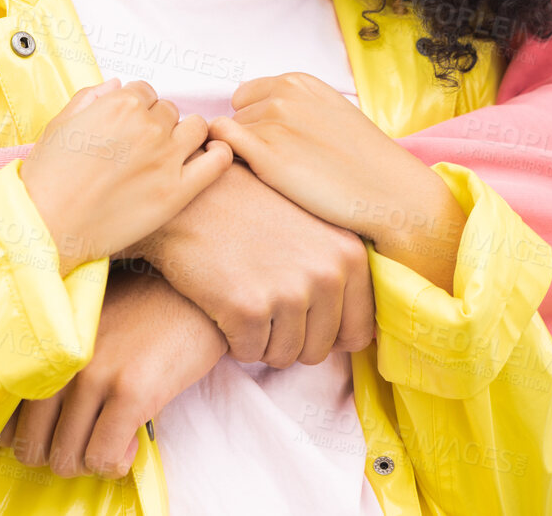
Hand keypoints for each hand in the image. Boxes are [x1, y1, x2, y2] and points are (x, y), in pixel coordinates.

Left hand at [0, 269, 226, 478]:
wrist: (195, 295)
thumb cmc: (140, 311)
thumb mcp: (84, 327)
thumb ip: (55, 363)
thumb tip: (27, 420)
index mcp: (43, 346)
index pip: (6, 418)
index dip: (29, 438)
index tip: (55, 433)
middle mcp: (60, 361)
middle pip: (30, 448)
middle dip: (58, 456)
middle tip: (87, 440)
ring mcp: (95, 376)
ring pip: (65, 460)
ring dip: (89, 461)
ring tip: (112, 438)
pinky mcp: (132, 393)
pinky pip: (103, 458)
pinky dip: (115, 463)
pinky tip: (132, 441)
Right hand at [21, 79, 233, 273]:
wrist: (47, 225)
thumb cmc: (47, 178)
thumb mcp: (60, 124)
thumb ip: (90, 98)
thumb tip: (116, 85)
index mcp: (120, 104)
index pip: (145, 92)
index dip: (136, 109)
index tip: (128, 127)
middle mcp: (148, 126)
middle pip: (169, 110)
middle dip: (157, 124)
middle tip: (140, 148)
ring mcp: (166, 158)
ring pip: (197, 128)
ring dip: (186, 135)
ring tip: (169, 154)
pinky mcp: (177, 192)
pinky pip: (217, 161)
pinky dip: (219, 154)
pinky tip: (207, 160)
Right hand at [131, 162, 374, 366]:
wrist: (190, 196)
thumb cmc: (248, 211)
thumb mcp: (313, 227)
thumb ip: (341, 273)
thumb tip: (361, 337)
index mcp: (350, 256)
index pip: (357, 332)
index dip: (325, 334)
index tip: (299, 315)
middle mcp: (326, 274)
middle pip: (318, 350)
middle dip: (288, 338)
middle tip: (261, 301)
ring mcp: (287, 293)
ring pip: (282, 356)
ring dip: (260, 340)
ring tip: (242, 297)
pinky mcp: (247, 309)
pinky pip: (247, 352)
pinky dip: (232, 338)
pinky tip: (221, 301)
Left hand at [208, 73, 467, 292]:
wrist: (390, 194)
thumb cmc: (361, 161)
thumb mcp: (327, 112)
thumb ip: (292, 105)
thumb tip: (251, 115)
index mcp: (298, 82)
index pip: (245, 97)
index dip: (254, 123)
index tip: (275, 145)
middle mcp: (283, 97)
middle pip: (236, 118)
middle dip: (250, 140)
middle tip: (282, 165)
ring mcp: (274, 124)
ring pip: (229, 137)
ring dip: (244, 157)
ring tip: (279, 177)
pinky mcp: (267, 156)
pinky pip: (222, 147)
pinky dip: (225, 163)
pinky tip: (254, 180)